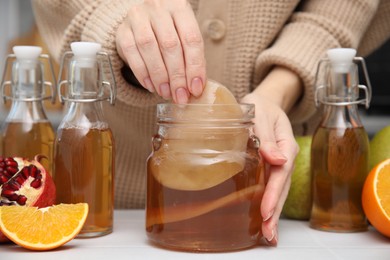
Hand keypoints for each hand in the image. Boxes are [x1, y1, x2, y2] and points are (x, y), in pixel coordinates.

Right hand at [116, 0, 205, 103]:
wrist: (143, 22)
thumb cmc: (170, 32)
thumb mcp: (185, 39)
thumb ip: (192, 59)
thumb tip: (195, 87)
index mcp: (180, 7)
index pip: (191, 39)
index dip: (195, 66)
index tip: (195, 88)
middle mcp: (158, 7)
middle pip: (170, 45)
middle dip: (177, 76)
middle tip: (180, 96)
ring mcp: (138, 17)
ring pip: (149, 48)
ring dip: (159, 76)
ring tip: (166, 93)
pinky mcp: (122, 30)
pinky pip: (132, 53)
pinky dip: (143, 73)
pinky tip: (151, 85)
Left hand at [241, 66, 301, 245]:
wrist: (265, 101)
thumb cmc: (260, 106)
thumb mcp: (260, 114)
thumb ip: (265, 135)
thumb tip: (275, 158)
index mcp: (284, 144)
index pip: (280, 172)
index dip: (273, 192)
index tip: (265, 210)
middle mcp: (285, 157)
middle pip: (282, 188)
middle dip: (275, 212)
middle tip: (268, 233)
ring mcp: (280, 164)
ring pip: (279, 191)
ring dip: (274, 214)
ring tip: (268, 235)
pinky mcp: (272, 167)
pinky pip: (273, 188)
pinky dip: (270, 205)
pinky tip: (266, 221)